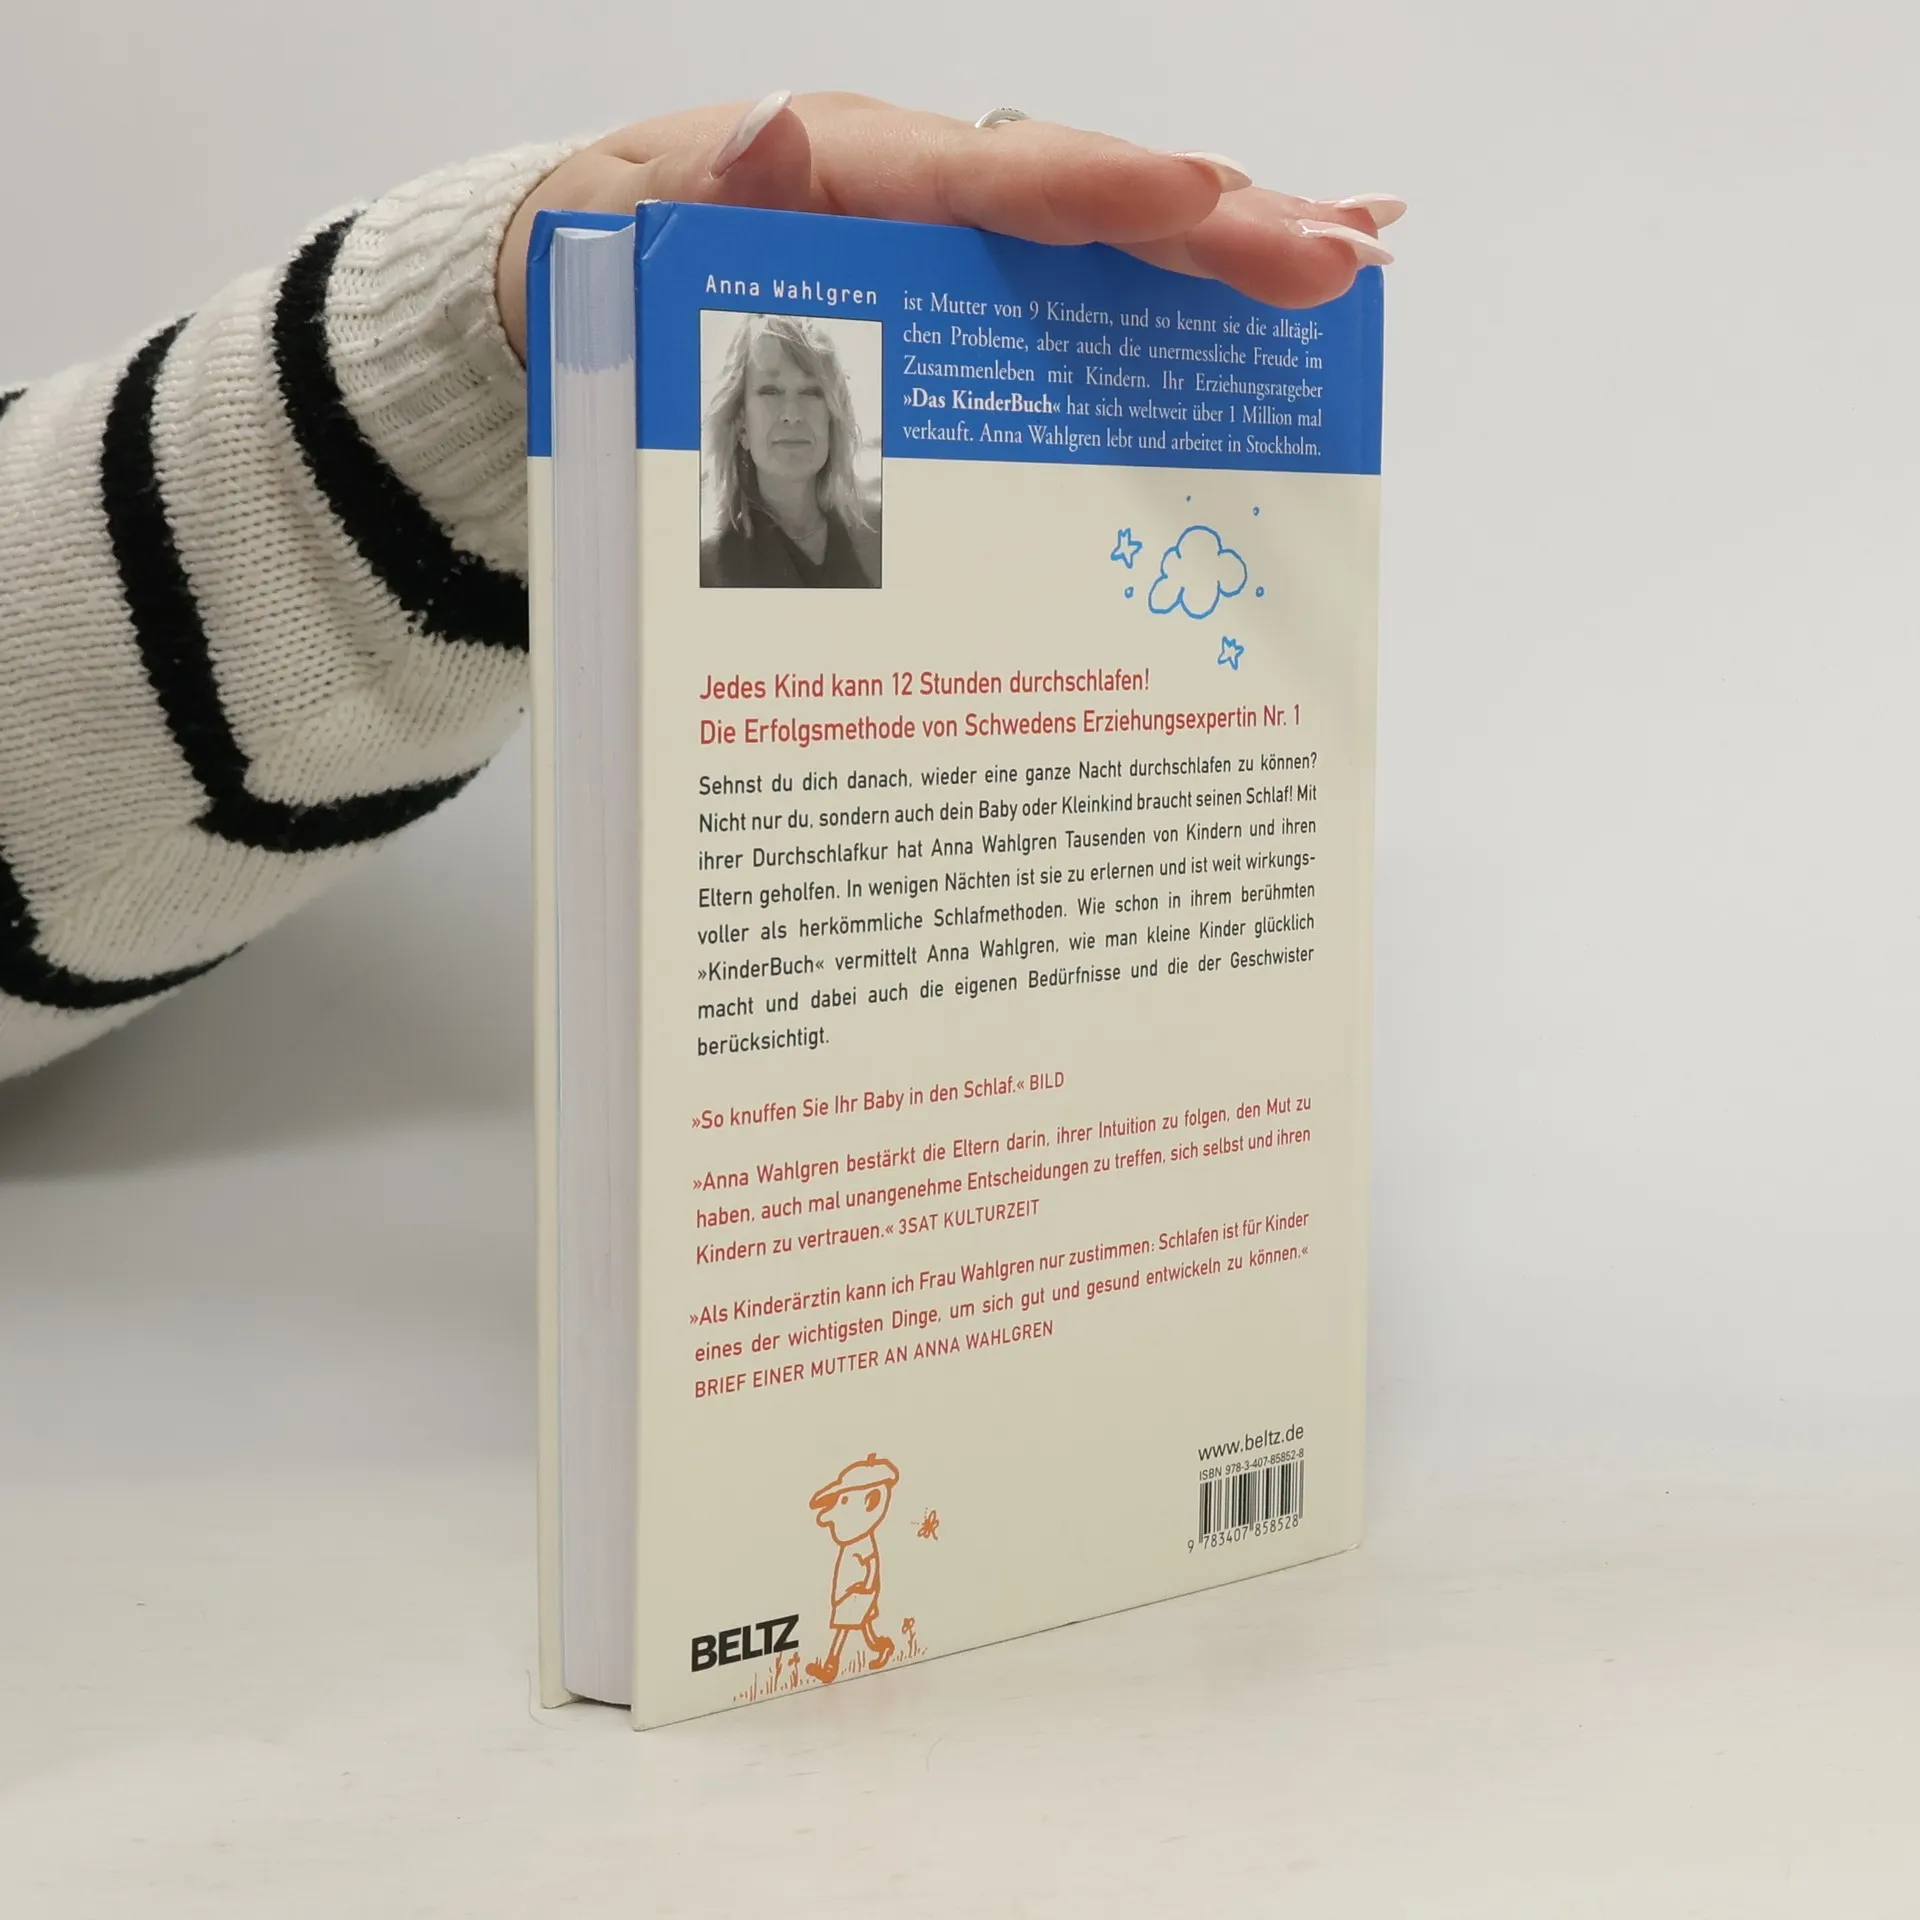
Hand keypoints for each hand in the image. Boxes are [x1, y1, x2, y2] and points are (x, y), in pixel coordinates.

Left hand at [496, 93, 1400, 361]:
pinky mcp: (961, 281)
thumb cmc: (617, 259)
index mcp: (851, 170)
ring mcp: (951, 235)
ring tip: (1350, 251)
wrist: (585, 271)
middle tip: (1337, 251)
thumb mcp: (626, 233)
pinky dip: (1173, 274)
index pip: (991, 178)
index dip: (1098, 190)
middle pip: (1085, 195)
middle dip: (1214, 222)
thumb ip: (703, 204)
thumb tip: (771, 137)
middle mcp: (923, 188)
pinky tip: (1263, 278)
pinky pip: (1077, 275)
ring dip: (1229, 243)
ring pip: (1104, 233)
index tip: (1201, 198)